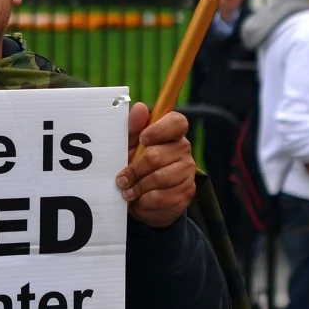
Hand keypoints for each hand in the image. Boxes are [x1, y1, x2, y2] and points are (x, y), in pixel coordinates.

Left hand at [116, 104, 196, 228]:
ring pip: (160, 177)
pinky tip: (139, 200)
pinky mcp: (186, 193)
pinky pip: (163, 196)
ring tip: (127, 191)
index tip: (142, 139)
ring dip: (139, 186)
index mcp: (171, 133)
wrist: (143, 199)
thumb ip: (132, 127)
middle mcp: (183, 150)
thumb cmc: (136, 165)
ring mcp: (187, 172)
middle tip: (121, 179)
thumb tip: (140, 108)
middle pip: (159, 154)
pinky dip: (146, 200)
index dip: (159, 129)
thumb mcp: (129, 145)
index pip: (177, 122)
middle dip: (135, 168)